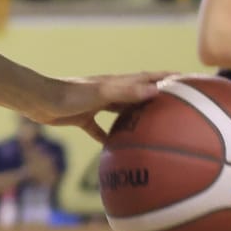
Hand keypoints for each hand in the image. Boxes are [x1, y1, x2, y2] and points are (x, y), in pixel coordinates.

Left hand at [32, 72, 175, 143]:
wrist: (38, 100)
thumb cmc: (69, 95)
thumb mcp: (101, 93)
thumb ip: (126, 91)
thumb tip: (157, 90)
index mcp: (118, 82)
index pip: (150, 78)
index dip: (171, 78)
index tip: (192, 80)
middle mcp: (110, 91)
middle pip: (140, 93)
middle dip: (159, 98)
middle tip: (180, 107)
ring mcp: (97, 105)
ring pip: (124, 111)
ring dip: (139, 118)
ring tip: (157, 129)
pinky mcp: (84, 118)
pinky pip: (102, 130)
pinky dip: (111, 139)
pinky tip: (119, 152)